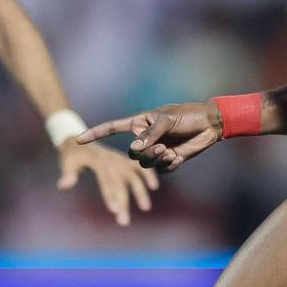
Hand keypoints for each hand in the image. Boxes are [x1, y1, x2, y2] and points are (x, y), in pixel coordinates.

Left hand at [57, 139, 157, 225]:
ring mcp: (119, 159)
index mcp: (98, 161)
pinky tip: (154, 187)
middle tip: (124, 222)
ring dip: (140, 191)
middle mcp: (111, 159)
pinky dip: (147, 174)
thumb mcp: (67, 162)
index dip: (110, 195)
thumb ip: (67, 174)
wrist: (78, 140)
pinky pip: (138, 167)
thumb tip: (63, 185)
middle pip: (119, 183)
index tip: (114, 211)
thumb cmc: (71, 156)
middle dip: (122, 202)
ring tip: (145, 208)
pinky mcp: (124, 160)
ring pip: (132, 176)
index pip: (105, 180)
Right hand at [75, 101, 223, 173]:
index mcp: (139, 123)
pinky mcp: (168, 161)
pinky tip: (178, 157)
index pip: (111, 129)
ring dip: (156, 160)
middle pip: (132, 154)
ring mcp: (155, 150)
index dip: (95, 134)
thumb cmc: (187, 115)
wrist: (209, 124)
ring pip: (145, 164)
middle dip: (145, 154)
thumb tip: (134, 150)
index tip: (77, 140)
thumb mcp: (167, 120)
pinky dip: (168, 165)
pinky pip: (161, 170)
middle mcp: (144, 138)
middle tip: (163, 147)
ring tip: (170, 152)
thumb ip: (149, 135)